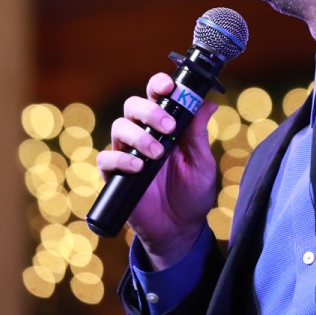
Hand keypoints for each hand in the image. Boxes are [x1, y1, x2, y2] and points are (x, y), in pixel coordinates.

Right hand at [97, 72, 218, 268]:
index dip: (159, 85)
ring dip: (139, 135)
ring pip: (119, 126)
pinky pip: (106, 158)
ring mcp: (126, 153)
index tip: (169, 86)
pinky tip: (139, 167)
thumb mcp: (202, 162)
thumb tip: (208, 102)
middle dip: (150, 110)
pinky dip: (122, 159)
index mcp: (165, 126)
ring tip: (158, 154)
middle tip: (168, 128)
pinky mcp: (114, 176)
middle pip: (133, 105)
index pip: (156, 96)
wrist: (180, 229)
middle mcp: (142, 134)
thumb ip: (199, 133)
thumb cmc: (192, 193)